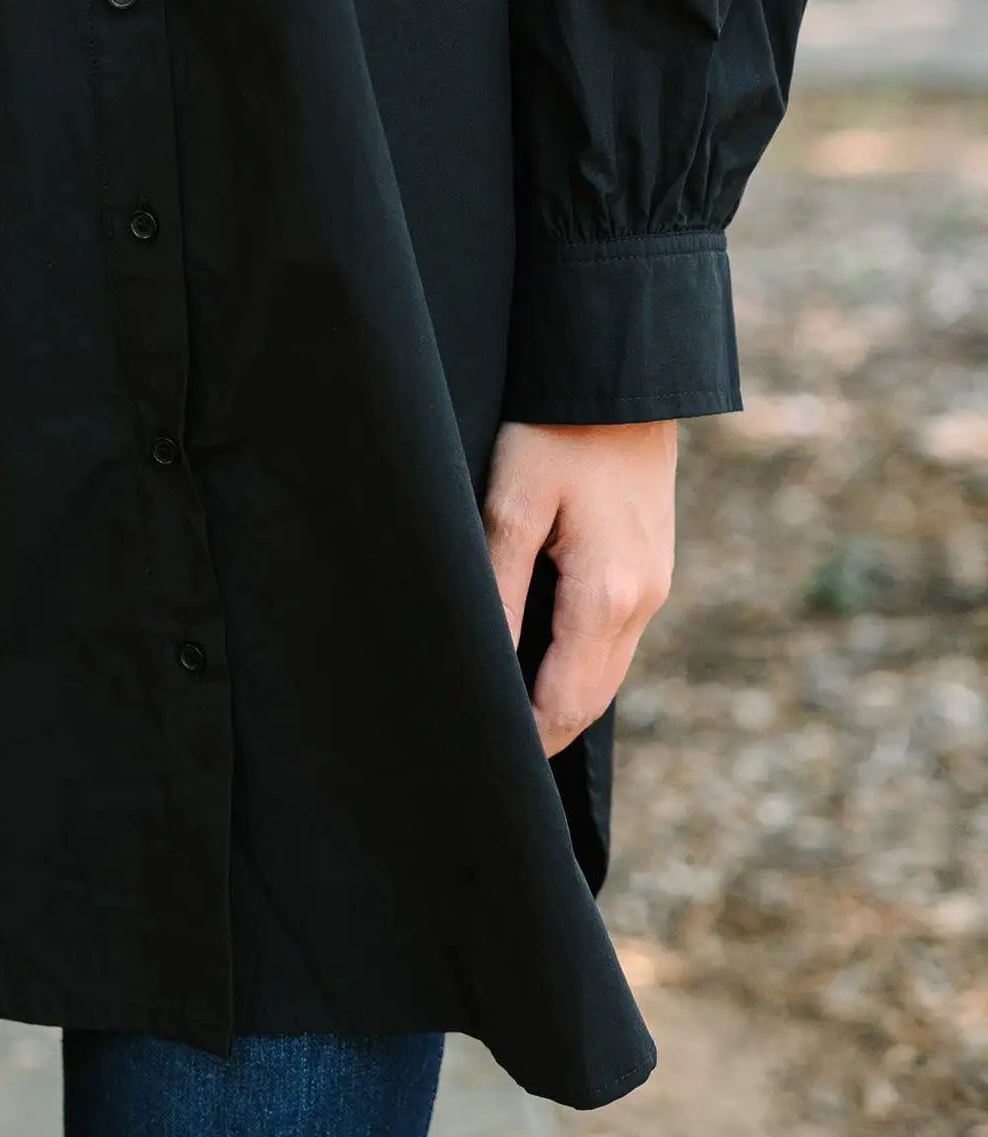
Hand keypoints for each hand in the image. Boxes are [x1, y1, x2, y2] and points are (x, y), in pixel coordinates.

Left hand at [482, 418, 676, 756]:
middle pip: (591, 699)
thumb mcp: (511, 504)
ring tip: (503, 711)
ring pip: (606, 670)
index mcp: (608, 595)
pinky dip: (579, 659)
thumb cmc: (558, 432)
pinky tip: (538, 654)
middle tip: (485, 751)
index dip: (525, 740)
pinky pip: (615, 635)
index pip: (566, 703)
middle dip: (543, 730)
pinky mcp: (651, 563)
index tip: (482, 759)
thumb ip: (498, 591)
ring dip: (562, 696)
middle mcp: (644, 600)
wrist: (622, 377)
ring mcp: (655, 583)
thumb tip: (486, 667)